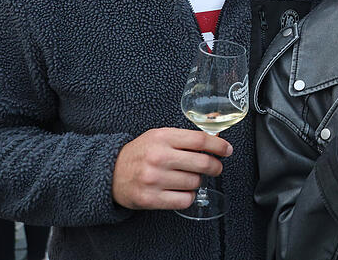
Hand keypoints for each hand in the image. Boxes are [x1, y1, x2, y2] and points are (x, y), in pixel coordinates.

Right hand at [112, 127, 232, 210]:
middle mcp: (158, 157)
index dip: (219, 146)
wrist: (110, 172)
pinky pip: (184, 200)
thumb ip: (185, 138)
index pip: (200, 140)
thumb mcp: (160, 136)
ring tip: (190, 178)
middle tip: (216, 168)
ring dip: (198, 182)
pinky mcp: (150, 199)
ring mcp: (154, 179)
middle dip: (215, 167)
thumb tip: (215, 140)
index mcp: (163, 137)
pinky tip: (182, 191)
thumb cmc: (141, 153)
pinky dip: (188, 196)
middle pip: (202, 163)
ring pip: (195, 183)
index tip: (227, 150)